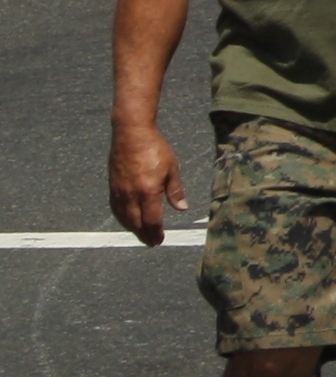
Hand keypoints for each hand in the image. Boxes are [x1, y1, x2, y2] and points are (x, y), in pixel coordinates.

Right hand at [110, 121, 184, 245]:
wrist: (131, 134)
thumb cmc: (154, 149)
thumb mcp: (172, 169)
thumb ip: (175, 191)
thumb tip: (182, 208)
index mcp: (148, 191)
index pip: (152, 220)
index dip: (156, 232)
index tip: (160, 240)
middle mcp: (131, 194)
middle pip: (136, 222)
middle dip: (144, 235)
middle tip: (151, 242)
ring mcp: (119, 191)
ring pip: (124, 217)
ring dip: (132, 229)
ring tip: (141, 235)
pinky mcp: (112, 186)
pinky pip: (115, 208)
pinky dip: (122, 218)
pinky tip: (127, 221)